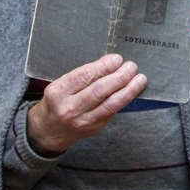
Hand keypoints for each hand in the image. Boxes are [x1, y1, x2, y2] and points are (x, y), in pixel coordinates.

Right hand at [27, 54, 146, 155]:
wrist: (50, 130)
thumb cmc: (58, 101)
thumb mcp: (62, 84)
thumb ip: (84, 74)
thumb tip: (111, 62)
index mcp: (58, 92)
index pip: (84, 76)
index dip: (103, 67)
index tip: (117, 59)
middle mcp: (70, 108)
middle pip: (99, 90)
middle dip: (119, 77)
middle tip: (131, 66)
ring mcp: (83, 121)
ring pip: (111, 104)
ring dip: (128, 90)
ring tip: (139, 79)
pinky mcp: (95, 128)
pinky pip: (113, 111)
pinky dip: (125, 99)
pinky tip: (132, 90)